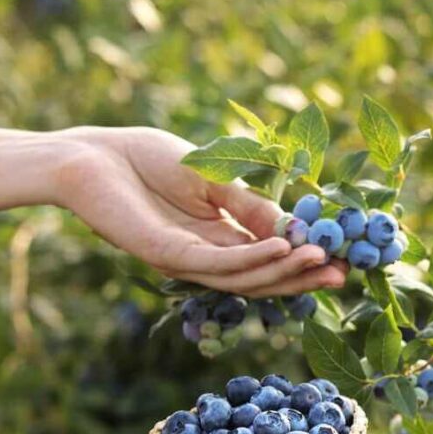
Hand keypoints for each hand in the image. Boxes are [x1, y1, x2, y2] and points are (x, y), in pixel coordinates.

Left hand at [54, 126, 347, 296]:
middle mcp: (203, 258)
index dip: (302, 262)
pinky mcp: (166, 254)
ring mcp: (185, 260)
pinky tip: (282, 249)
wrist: (89, 155)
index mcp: (215, 239)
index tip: (341, 259)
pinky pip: (218, 262)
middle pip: (260, 278)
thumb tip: (294, 228)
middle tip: (344, 276)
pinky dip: (253, 258)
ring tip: (324, 263)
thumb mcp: (213, 178)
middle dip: (302, 277)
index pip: (265, 260)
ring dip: (285, 272)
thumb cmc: (144, 158)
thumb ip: (250, 204)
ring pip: (244, 278)